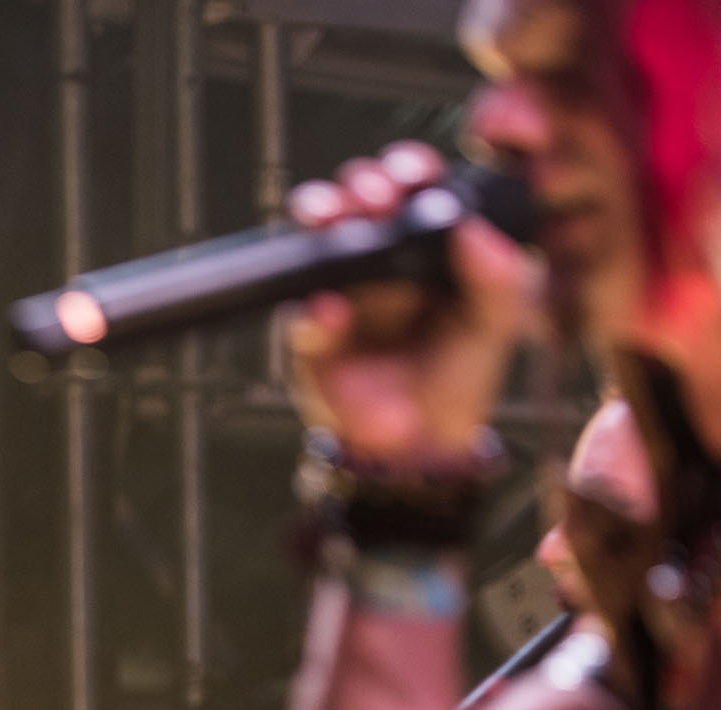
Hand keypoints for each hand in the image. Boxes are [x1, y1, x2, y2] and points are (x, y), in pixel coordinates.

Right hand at [284, 142, 539, 463]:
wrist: (428, 445)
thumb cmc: (462, 376)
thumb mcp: (497, 322)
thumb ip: (497, 275)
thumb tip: (471, 228)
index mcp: (423, 245)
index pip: (410, 188)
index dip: (408, 171)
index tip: (415, 178)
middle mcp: (377, 260)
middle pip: (356, 198)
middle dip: (361, 184)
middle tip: (375, 197)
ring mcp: (341, 294)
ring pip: (318, 238)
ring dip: (322, 218)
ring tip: (335, 222)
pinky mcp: (313, 340)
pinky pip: (303, 317)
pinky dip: (315, 311)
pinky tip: (334, 311)